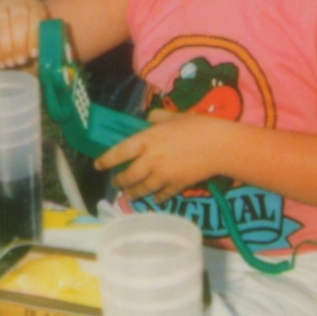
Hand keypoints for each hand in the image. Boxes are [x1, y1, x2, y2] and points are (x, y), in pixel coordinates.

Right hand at [0, 0, 47, 68]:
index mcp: (34, 6)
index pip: (37, 16)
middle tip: (20, 61)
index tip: (34, 54)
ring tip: (9, 64)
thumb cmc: (17, 41)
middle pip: (19, 19)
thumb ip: (40, 49)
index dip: (36, 35)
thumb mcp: (31, 43)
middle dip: (20, 43)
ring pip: (2, 24)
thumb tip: (47, 61)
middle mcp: (16, 1)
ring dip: (7, 47)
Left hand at [95, 109, 228, 203]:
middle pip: (129, 176)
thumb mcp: (173, 116)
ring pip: (143, 188)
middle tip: (116, 183)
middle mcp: (151, 160)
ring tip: (128, 195)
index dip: (106, 160)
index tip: (97, 165)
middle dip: (119, 181)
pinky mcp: (177, 185)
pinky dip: (157, 198)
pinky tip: (155, 199)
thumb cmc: (196, 125)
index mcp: (147, 140)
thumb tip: (148, 119)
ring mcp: (163, 175)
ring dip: (133, 193)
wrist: (218, 145)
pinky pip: (163, 195)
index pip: (120, 152)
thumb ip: (157, 118)